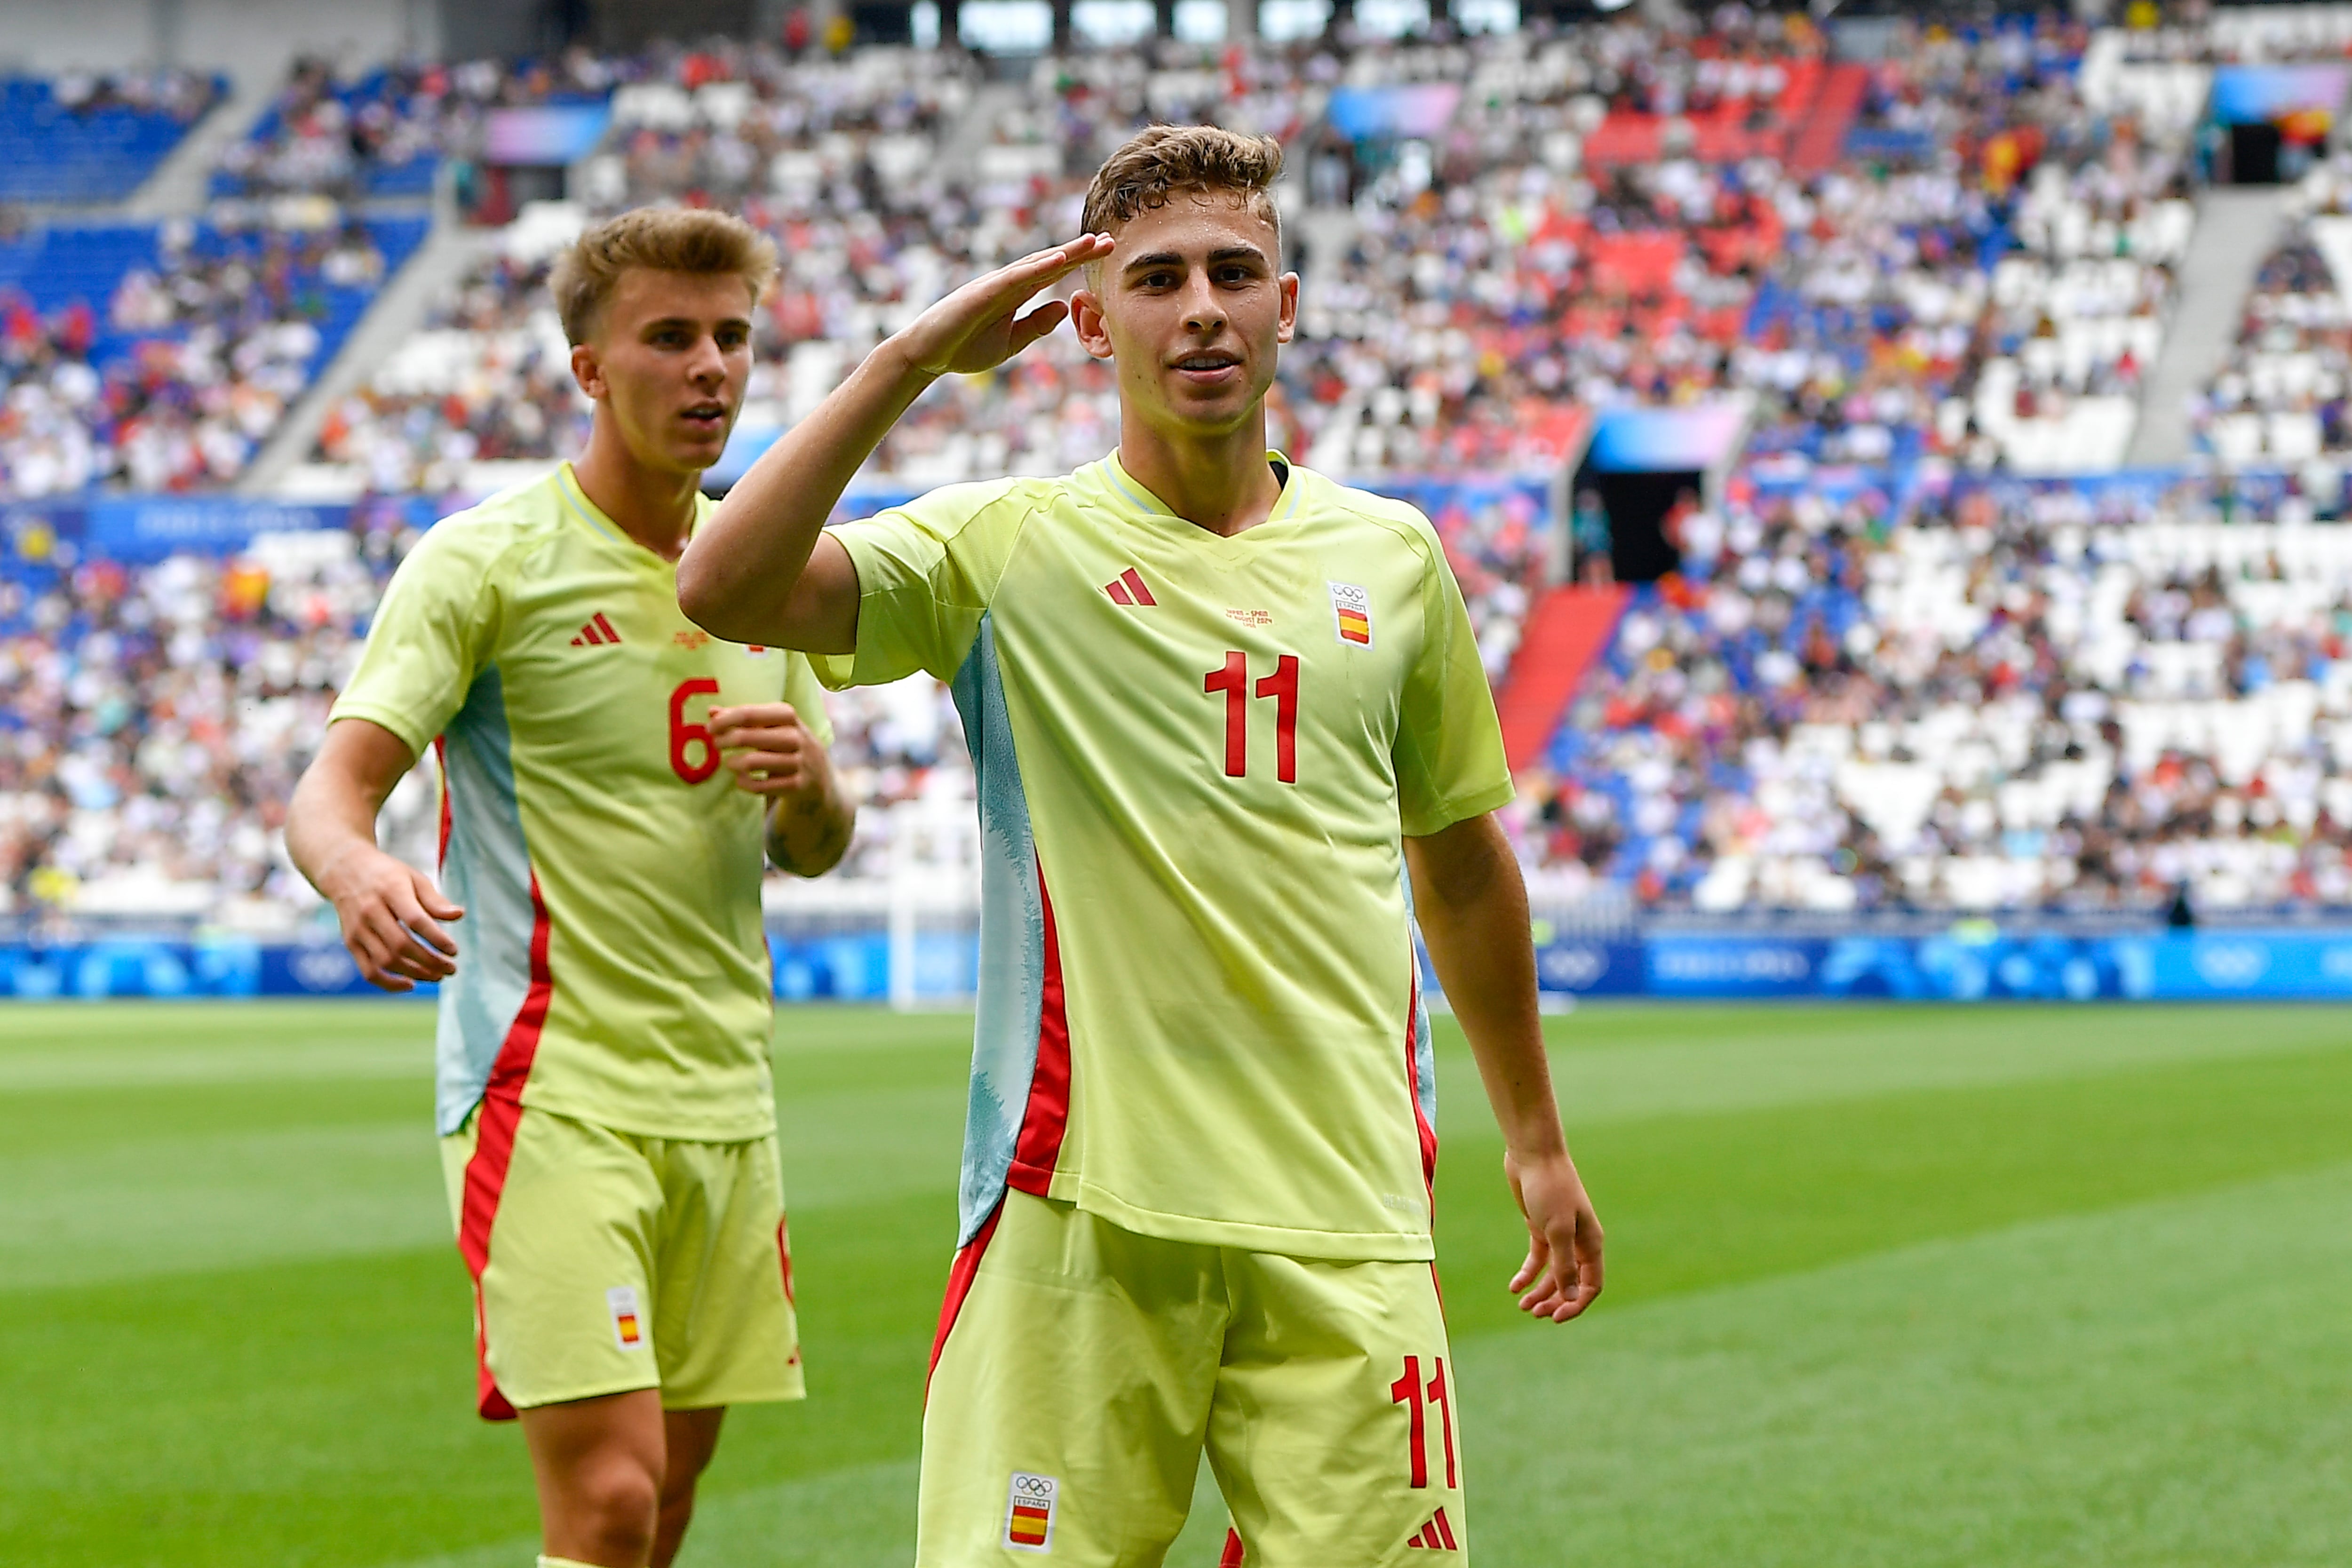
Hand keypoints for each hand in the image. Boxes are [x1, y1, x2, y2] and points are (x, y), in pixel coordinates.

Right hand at [318, 845, 461, 993]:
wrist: (345, 870)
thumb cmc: (387, 875)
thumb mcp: (414, 878)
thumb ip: (434, 900)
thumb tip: (459, 915)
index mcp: (390, 890)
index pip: (415, 920)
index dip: (437, 939)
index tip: (454, 951)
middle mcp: (370, 911)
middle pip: (401, 945)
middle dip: (430, 961)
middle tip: (451, 969)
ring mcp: (357, 929)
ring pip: (386, 961)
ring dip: (415, 973)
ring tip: (437, 976)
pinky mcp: (350, 943)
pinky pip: (368, 971)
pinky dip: (389, 983)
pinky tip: (410, 984)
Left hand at [711, 703, 828, 801]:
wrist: (821, 781)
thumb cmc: (788, 748)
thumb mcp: (773, 728)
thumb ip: (744, 719)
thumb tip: (711, 711)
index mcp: (788, 716)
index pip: (750, 714)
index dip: (725, 720)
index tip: (710, 727)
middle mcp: (797, 737)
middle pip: (748, 736)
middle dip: (724, 740)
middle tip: (715, 744)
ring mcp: (799, 762)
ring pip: (753, 762)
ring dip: (733, 763)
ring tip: (729, 763)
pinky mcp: (797, 786)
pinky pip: (761, 786)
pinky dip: (744, 783)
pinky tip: (740, 780)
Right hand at [892, 235, 1115, 378]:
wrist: (927, 357)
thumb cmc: (963, 348)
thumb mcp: (1010, 341)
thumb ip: (1036, 324)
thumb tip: (1063, 306)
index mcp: (1014, 295)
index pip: (1052, 273)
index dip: (1078, 262)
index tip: (1105, 253)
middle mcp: (1007, 284)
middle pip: (1049, 263)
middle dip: (1079, 251)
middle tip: (1110, 240)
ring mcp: (994, 286)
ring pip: (1035, 264)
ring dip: (1064, 252)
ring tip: (1092, 242)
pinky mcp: (981, 294)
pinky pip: (1014, 279)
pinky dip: (1037, 268)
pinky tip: (1058, 259)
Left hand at [1505, 1147, 1603, 1322]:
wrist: (1533, 1154)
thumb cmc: (1550, 1188)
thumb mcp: (1557, 1230)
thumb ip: (1564, 1265)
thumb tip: (1570, 1298)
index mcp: (1591, 1243)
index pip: (1591, 1284)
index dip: (1576, 1304)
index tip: (1555, 1318)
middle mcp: (1578, 1242)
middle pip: (1571, 1282)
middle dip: (1555, 1301)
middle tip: (1533, 1313)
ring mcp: (1559, 1235)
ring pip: (1553, 1273)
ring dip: (1540, 1291)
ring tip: (1522, 1305)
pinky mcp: (1540, 1227)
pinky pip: (1537, 1258)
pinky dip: (1527, 1274)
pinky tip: (1514, 1286)